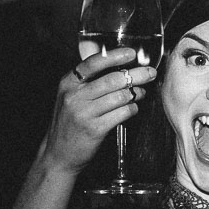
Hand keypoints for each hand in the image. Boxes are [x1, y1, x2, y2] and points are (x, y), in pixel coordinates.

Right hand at [42, 48, 157, 172]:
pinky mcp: (95, 129)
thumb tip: (119, 69)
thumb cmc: (69, 124)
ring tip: (142, 93)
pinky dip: (132, 109)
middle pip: (112, 79)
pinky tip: (133, 108)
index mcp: (68, 83)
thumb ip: (87, 83)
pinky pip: (122, 113)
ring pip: (120, 96)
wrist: (58, 155)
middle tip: (150, 73)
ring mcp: (84, 113)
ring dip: (136, 93)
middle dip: (136, 74)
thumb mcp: (70, 98)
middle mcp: (75, 96)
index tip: (131, 53)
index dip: (115, 56)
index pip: (93, 63)